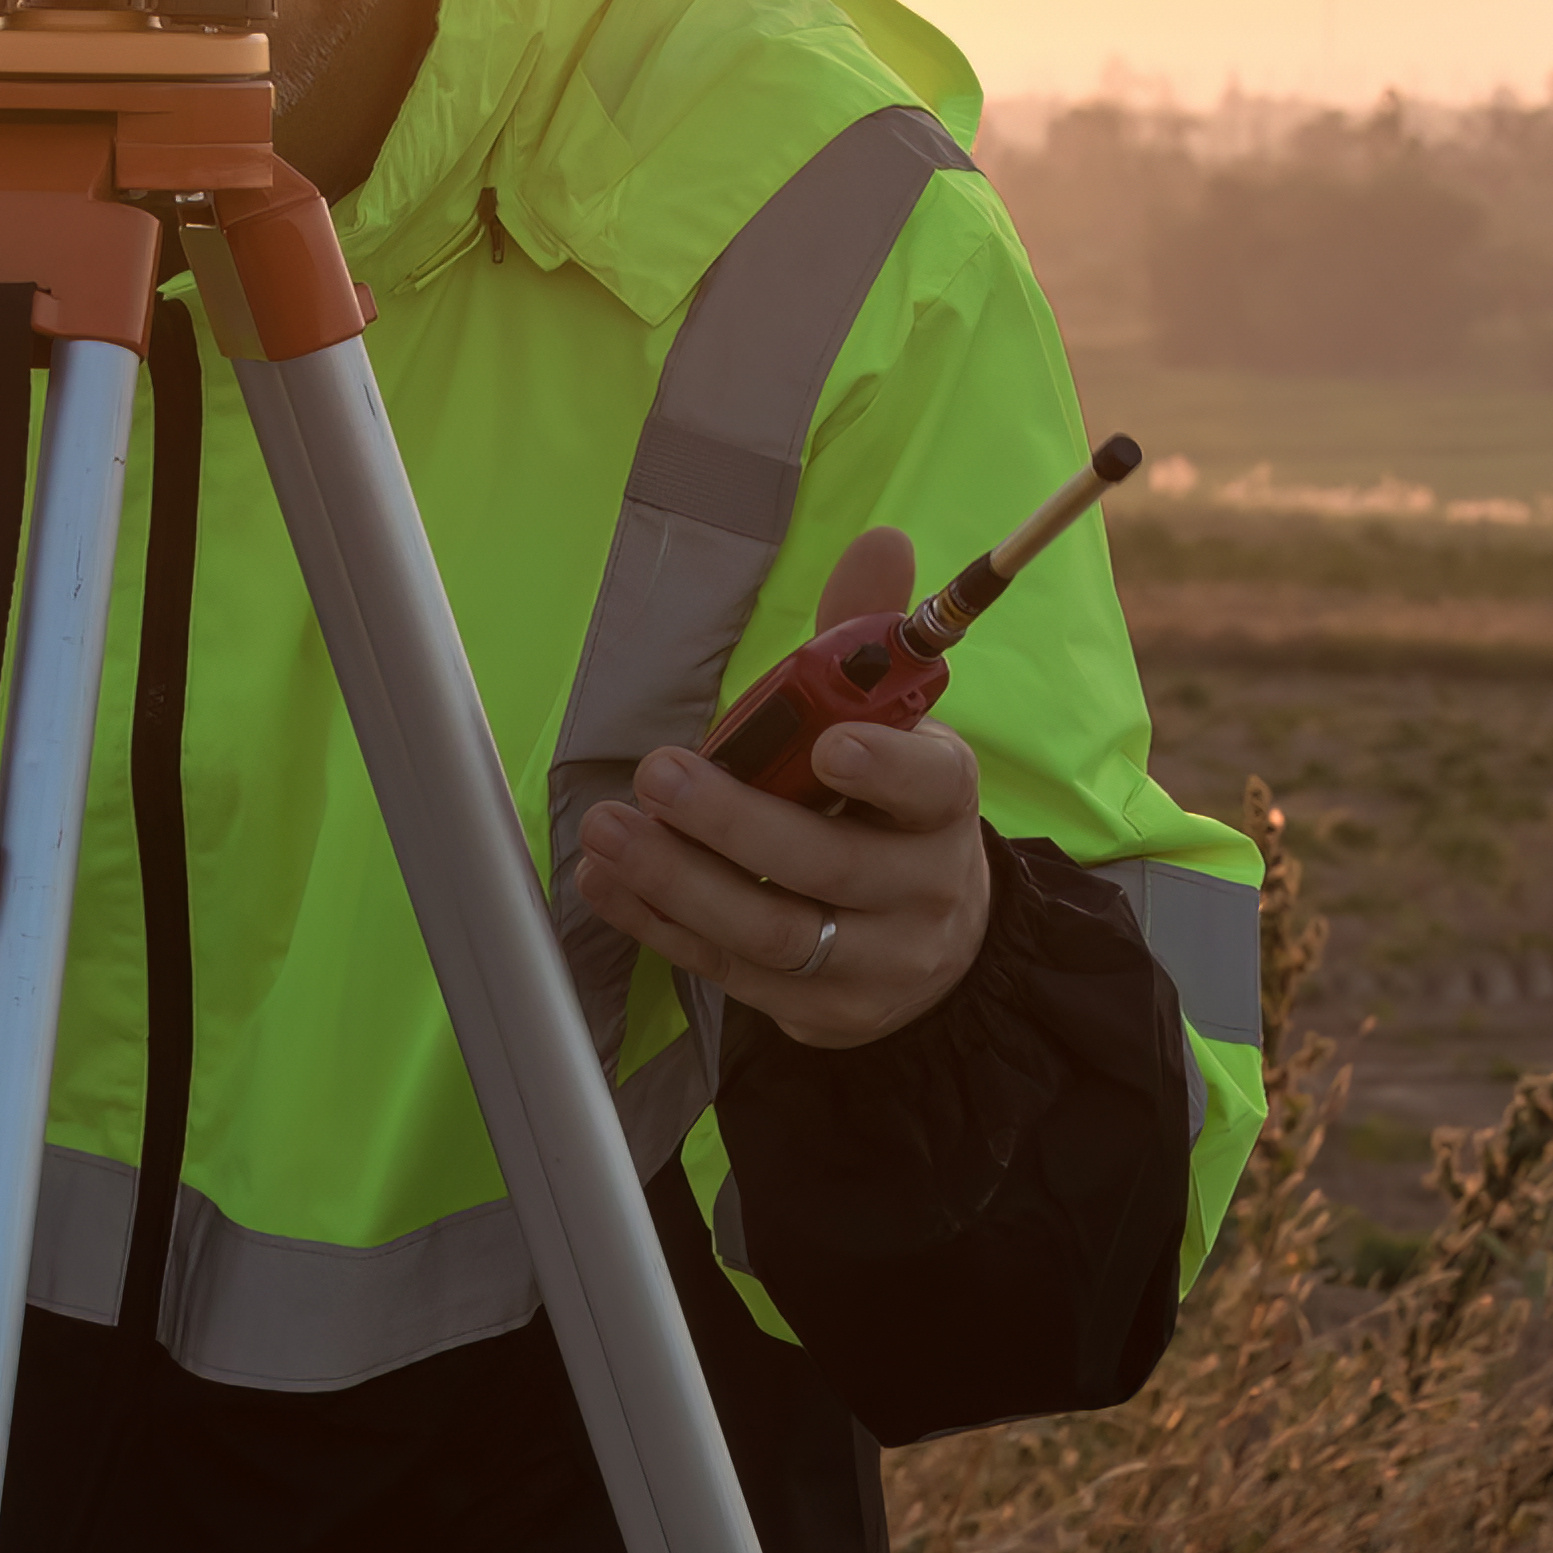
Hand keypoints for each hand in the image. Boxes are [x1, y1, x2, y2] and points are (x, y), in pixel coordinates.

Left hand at [564, 526, 1001, 1051]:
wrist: (935, 943)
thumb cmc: (889, 811)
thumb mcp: (895, 724)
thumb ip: (869, 637)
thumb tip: (883, 542)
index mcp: (944, 805)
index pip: (932, 786)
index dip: (883, 767)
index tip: (826, 742)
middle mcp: (923, 890)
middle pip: (830, 866)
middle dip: (736, 824)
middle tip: (660, 776)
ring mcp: (875, 961)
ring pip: (774, 932)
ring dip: (679, 882)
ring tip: (609, 830)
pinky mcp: (821, 1011)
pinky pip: (731, 972)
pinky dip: (660, 927)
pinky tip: (609, 882)